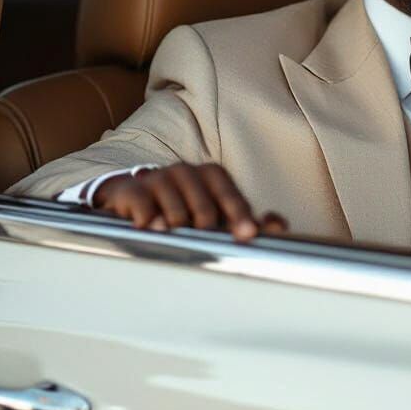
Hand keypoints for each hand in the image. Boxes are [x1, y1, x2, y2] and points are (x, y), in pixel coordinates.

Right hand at [93, 163, 287, 241]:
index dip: (240, 214)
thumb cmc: (185, 209)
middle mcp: (186, 172)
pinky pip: (142, 205)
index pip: (229, 194)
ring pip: (175, 209)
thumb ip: (249, 220)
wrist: (135, 201)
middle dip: (206, 225)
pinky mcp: (131, 190)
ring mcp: (158, 179)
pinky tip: (148, 228)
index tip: (248, 234)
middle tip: (204, 237)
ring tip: (174, 233)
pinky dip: (147, 219)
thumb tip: (278, 226)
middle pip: (203, 206)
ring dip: (177, 226)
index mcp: (211, 176)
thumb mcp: (217, 214)